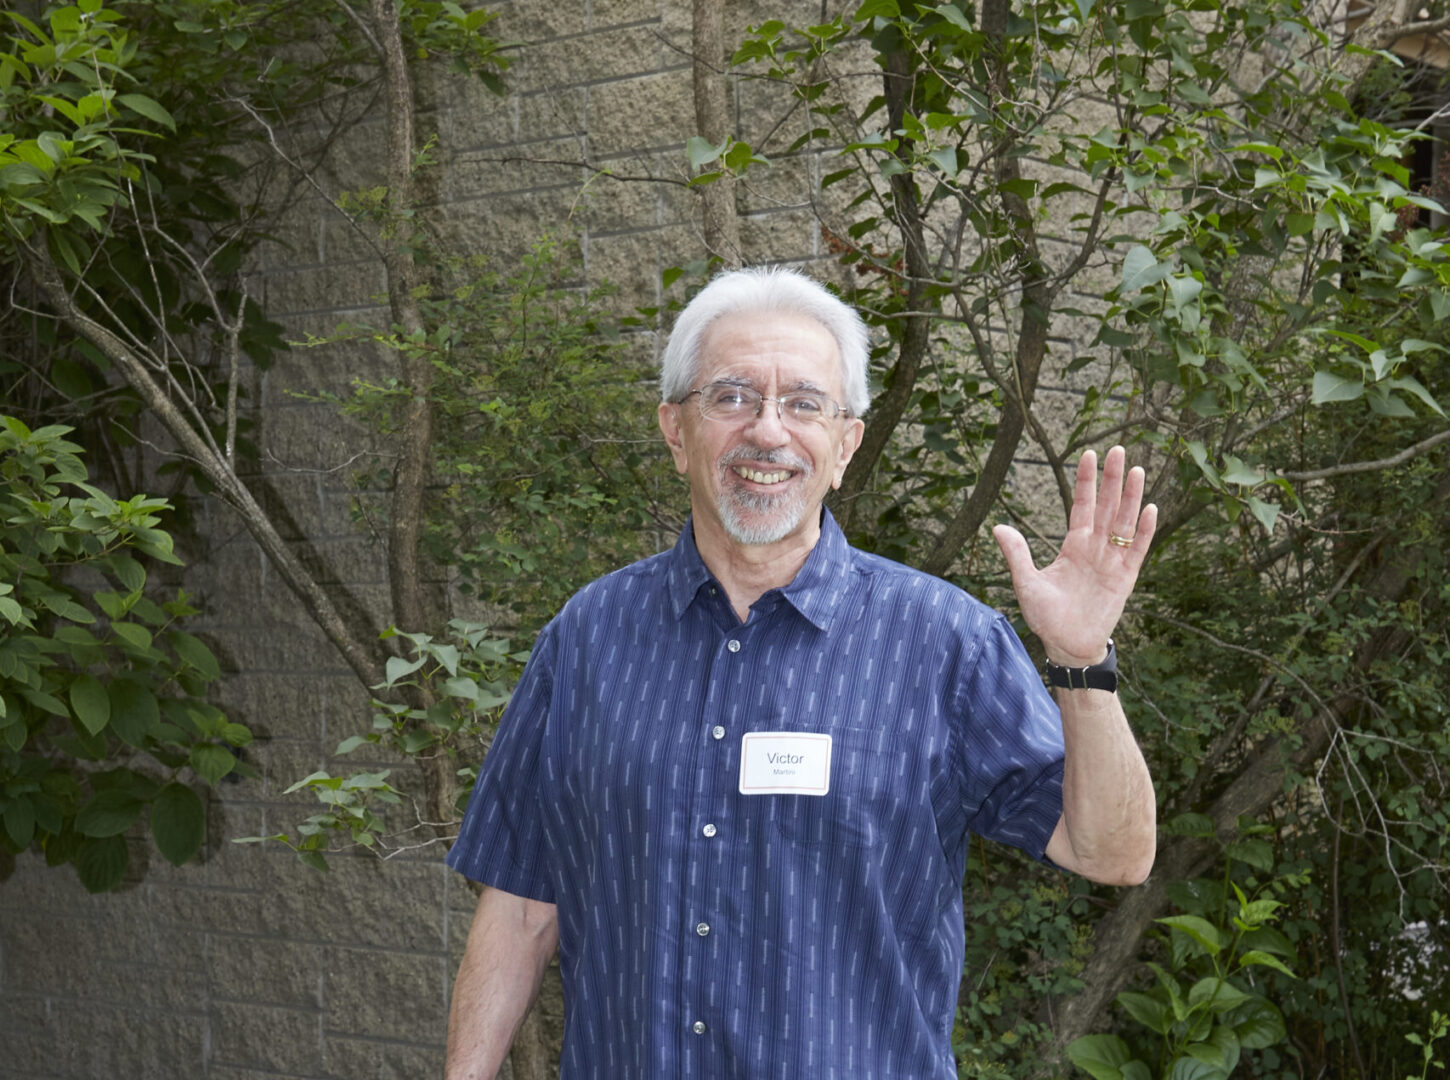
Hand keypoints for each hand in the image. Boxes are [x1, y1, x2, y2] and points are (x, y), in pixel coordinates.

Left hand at [992, 446, 1155, 666]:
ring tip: (1137, 470)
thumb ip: (1017, 554)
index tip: (1089, 454)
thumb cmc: (1046, 616)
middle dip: (1112, 479)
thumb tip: (998, 527)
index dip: (1086, 481)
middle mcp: (1095, 548)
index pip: (1081, 505)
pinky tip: (1150, 508)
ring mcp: (1112, 561)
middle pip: (1106, 506)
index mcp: (1073, 546)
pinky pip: (1137, 549)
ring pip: (1124, 522)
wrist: (1067, 645)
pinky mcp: (1125, 578)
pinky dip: (1143, 530)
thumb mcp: (1026, 583)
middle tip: (1119, 450)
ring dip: (1131, 497)